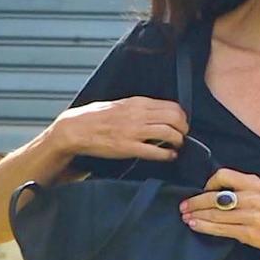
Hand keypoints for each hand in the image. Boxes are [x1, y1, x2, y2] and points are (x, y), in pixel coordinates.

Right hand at [52, 97, 187, 161]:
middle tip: (183, 135)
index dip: (182, 116)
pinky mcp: (128, 147)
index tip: (182, 123)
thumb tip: (159, 111)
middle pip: (175, 118)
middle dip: (184, 128)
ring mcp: (134, 132)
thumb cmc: (96, 117)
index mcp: (138, 103)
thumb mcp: (121, 104)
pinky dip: (168, 154)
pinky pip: (156, 151)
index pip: (172, 106)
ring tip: (178, 145)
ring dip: (179, 141)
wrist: (75, 129)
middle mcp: (138, 115)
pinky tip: (170, 156)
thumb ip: (140, 107)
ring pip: (169, 133)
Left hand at [179, 168, 259, 258]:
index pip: (224, 175)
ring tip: (186, 217)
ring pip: (215, 214)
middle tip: (184, 206)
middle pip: (215, 197)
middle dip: (195, 202)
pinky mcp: (248, 232)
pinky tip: (195, 225)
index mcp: (255, 183)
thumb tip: (209, 191)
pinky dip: (204, 227)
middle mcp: (253, 197)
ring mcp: (251, 216)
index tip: (203, 191)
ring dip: (196, 215)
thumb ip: (239, 189)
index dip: (209, 183)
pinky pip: (220, 228)